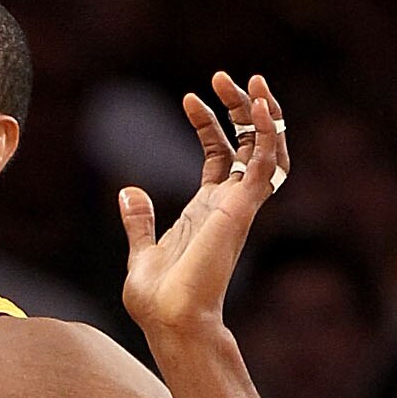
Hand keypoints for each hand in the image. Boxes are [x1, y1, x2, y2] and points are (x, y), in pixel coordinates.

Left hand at [119, 71, 288, 341]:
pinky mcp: (242, 210)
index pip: (219, 154)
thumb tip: (128, 191)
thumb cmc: (158, 298)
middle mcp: (229, 204)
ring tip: (250, 81)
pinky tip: (261, 107)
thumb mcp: (141, 251)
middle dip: (239, 108)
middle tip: (223, 77)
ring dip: (262, 114)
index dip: (208, 123)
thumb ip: (139, 221)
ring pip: (265, 149)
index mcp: (208, 209)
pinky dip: (268, 135)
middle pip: (247, 144)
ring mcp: (239, 206)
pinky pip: (266, 165)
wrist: (170, 319)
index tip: (189, 98)